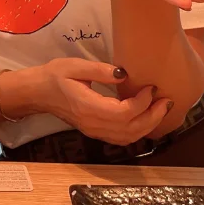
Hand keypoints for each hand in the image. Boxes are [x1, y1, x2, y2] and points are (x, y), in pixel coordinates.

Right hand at [37, 58, 169, 145]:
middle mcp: (93, 124)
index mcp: (88, 107)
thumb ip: (100, 70)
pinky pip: (121, 138)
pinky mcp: (95, 132)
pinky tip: (145, 118)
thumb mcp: (75, 66)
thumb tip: (125, 74)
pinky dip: (138, 131)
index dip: (142, 102)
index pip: (123, 113)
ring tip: (160, 109)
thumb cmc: (54, 75)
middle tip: (166, 101)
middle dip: (153, 117)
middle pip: (130, 129)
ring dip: (148, 126)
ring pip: (128, 137)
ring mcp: (94, 131)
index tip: (151, 87)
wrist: (37, 92)